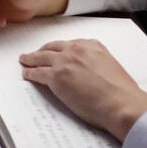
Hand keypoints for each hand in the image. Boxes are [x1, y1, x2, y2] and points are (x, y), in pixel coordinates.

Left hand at [18, 40, 146, 140]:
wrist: (121, 103)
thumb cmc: (121, 92)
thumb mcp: (111, 66)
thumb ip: (98, 63)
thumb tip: (91, 72)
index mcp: (93, 46)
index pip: (70, 44)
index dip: (60, 49)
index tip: (56, 51)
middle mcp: (77, 49)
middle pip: (53, 47)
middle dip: (43, 50)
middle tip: (37, 53)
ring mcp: (64, 61)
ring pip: (41, 57)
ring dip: (31, 58)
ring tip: (25, 60)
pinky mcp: (55, 76)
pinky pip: (37, 72)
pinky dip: (30, 73)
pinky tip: (27, 74)